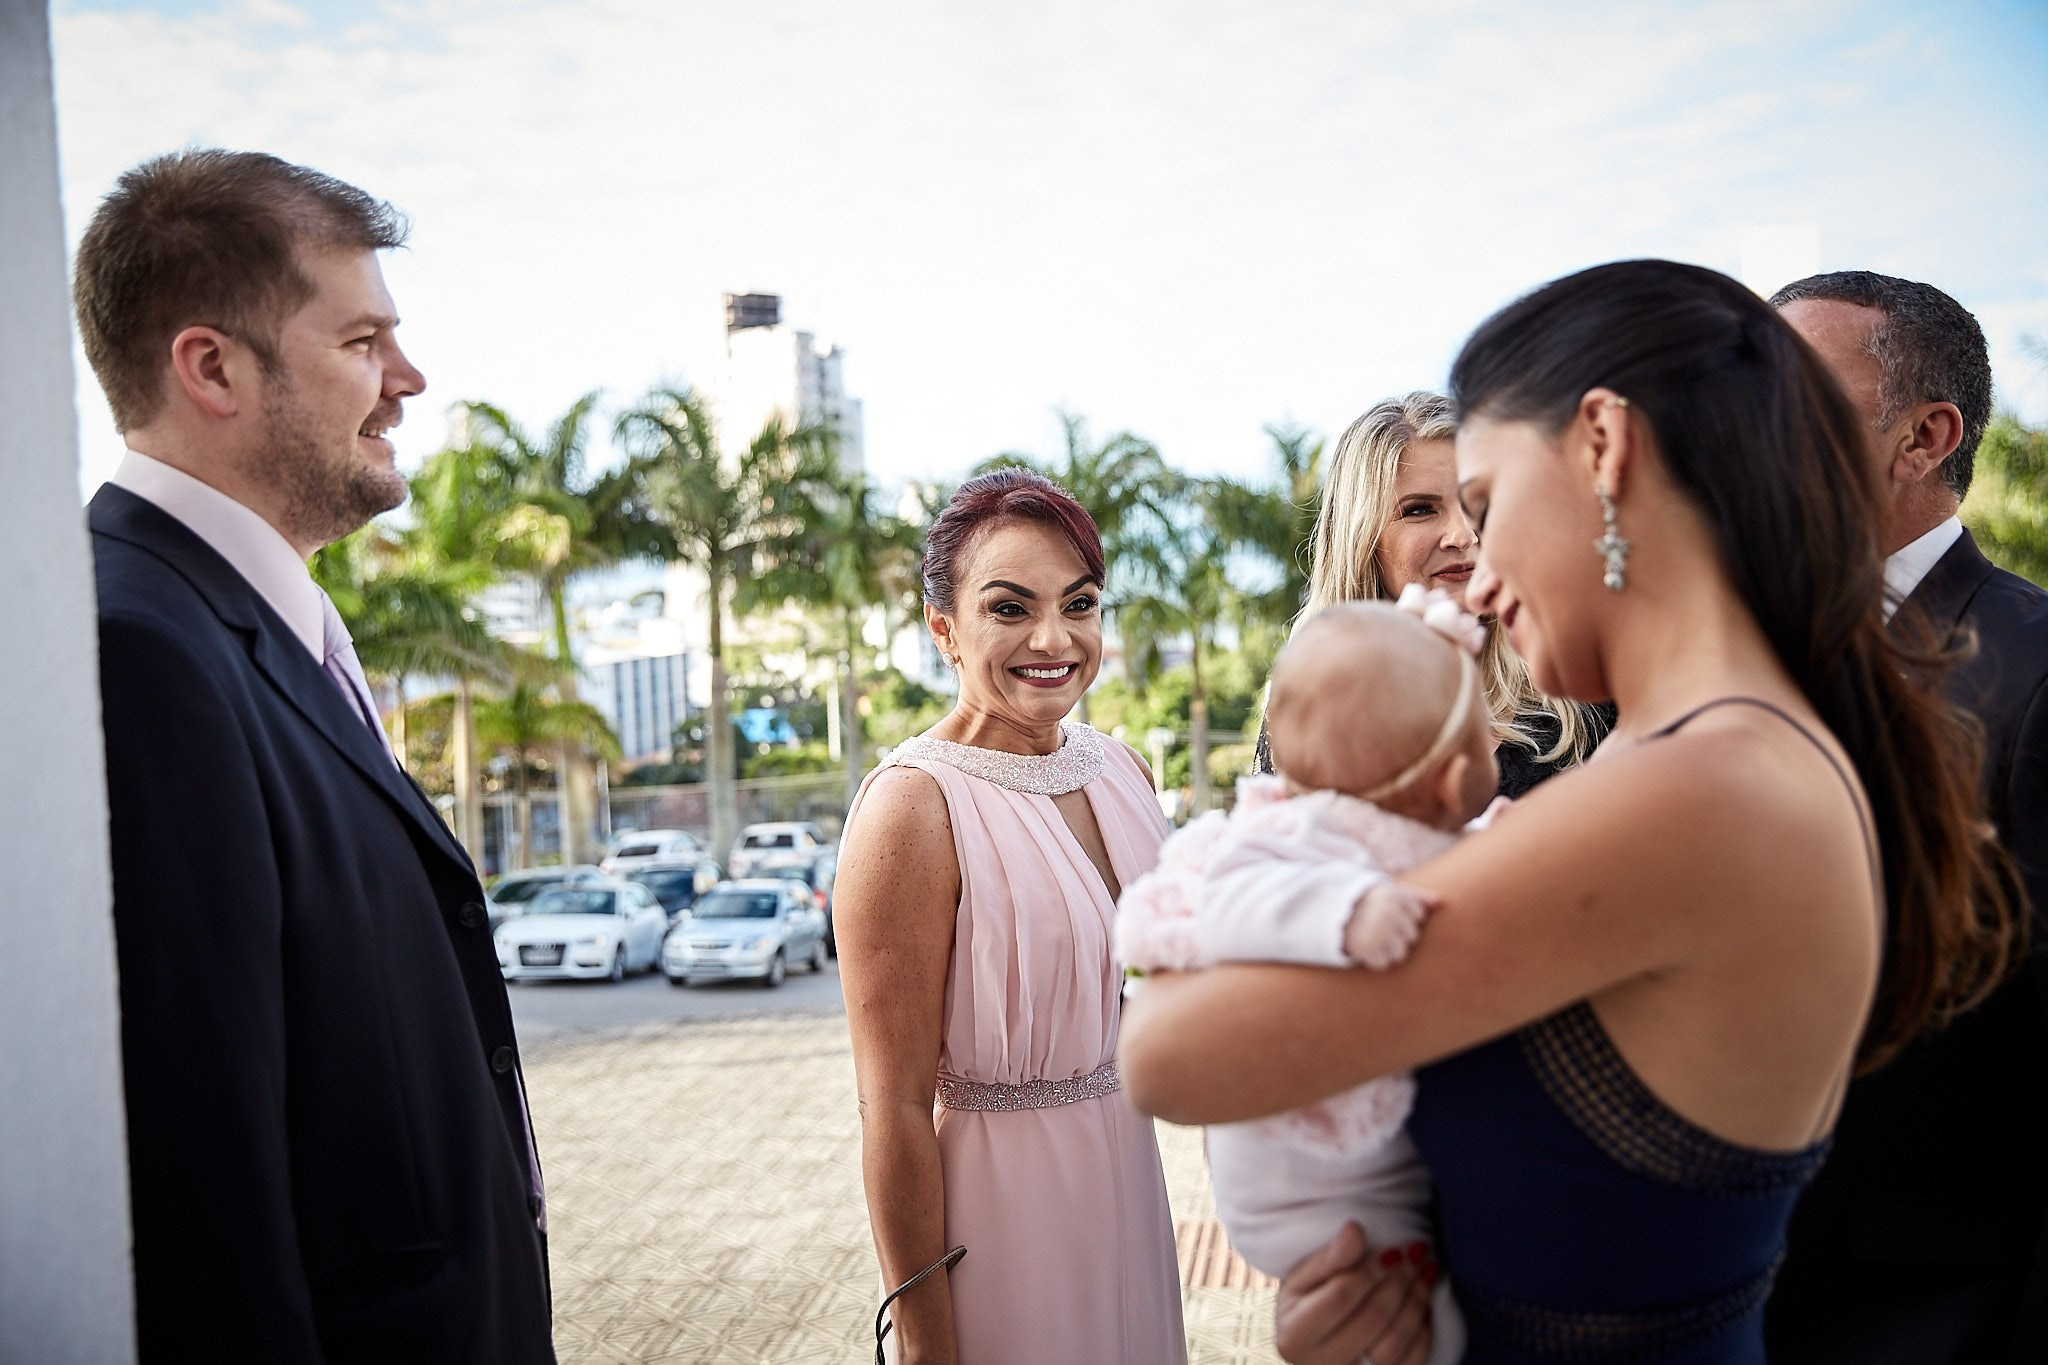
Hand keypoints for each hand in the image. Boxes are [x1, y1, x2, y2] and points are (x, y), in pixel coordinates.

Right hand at [1274, 1223, 1434, 1364]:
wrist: (1311, 1342)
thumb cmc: (1306, 1303)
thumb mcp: (1304, 1277)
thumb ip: (1330, 1256)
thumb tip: (1355, 1230)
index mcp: (1295, 1335)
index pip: (1340, 1298)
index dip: (1370, 1271)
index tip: (1392, 1249)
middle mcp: (1320, 1364)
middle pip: (1371, 1320)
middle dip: (1399, 1281)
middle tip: (1417, 1251)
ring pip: (1394, 1345)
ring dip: (1416, 1302)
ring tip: (1427, 1270)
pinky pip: (1411, 1363)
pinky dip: (1423, 1331)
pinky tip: (1425, 1303)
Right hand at [1343, 883, 1440, 969]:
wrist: (1332, 916)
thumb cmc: (1368, 905)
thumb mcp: (1391, 895)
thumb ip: (1418, 898)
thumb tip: (1442, 902)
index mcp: (1394, 895)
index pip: (1418, 916)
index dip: (1404, 917)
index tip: (1388, 912)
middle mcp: (1387, 911)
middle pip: (1412, 936)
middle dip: (1396, 935)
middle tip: (1378, 926)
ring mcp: (1377, 930)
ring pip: (1400, 953)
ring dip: (1386, 950)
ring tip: (1372, 938)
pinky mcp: (1366, 947)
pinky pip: (1382, 964)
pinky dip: (1374, 960)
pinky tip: (1365, 948)